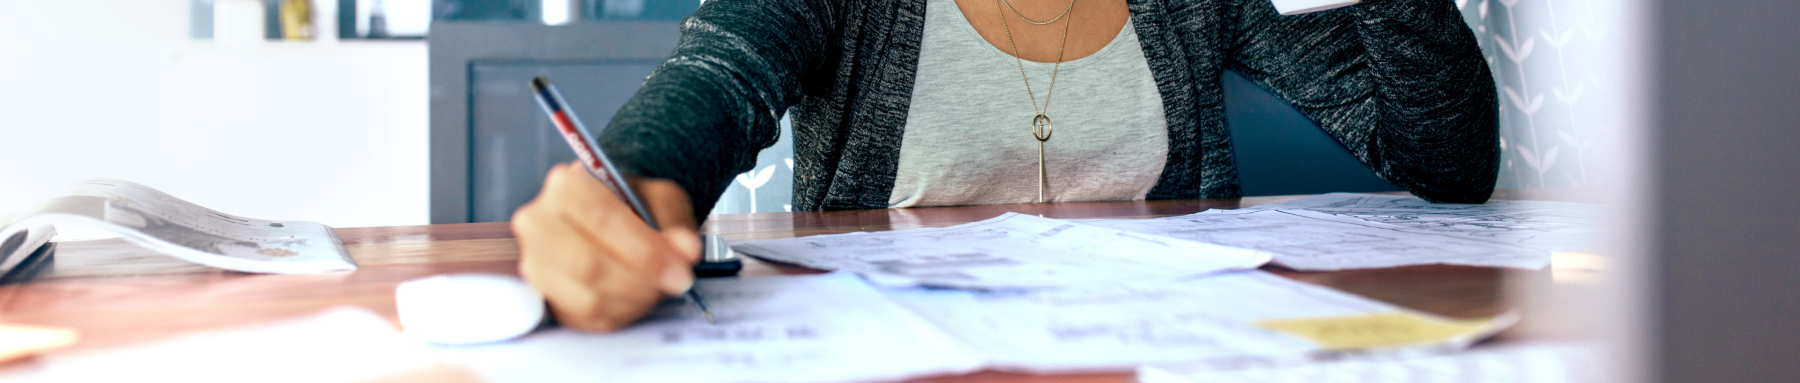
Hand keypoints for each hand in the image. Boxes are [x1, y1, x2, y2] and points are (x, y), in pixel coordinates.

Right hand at [511, 162, 701, 331]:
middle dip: (641, 281)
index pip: (602, 220)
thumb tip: (686, 250)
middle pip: (588, 265)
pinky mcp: (543, 295)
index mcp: (566, 186)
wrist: (604, 222)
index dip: (646, 251)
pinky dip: (620, 314)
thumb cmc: (631, 207)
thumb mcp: (660, 199)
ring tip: (657, 289)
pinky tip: (636, 299)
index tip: (680, 270)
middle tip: (676, 283)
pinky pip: (584, 318)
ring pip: (586, 297)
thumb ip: (675, 222)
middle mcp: (539, 223)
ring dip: (633, 300)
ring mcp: (535, 262)